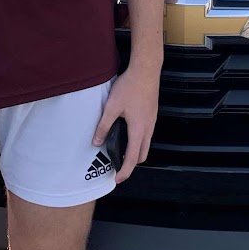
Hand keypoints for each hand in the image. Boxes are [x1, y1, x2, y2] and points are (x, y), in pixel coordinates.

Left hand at [92, 62, 159, 183]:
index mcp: (138, 129)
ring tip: (121, 150)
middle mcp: (148, 128)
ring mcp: (152, 121)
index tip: (117, 179)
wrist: (146, 70)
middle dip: (131, 164)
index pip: (132, 158)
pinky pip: (147, 134)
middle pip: (142, 154)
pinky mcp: (152, 114)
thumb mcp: (112, 106)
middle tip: (118, 166)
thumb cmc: (130, 86)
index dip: (125, 171)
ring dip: (136, 152)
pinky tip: (128, 133)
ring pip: (146, 144)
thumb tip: (96, 142)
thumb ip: (104, 125)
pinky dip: (139, 141)